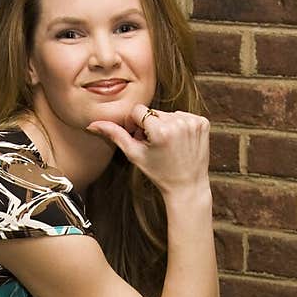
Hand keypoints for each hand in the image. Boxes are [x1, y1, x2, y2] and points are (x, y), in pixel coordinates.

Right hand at [87, 103, 209, 201]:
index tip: (140, 138)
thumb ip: (115, 135)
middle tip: (154, 145)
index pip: (138, 111)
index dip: (136, 125)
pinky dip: (180, 125)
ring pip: (169, 113)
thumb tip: (92, 124)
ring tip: (168, 145)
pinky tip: (180, 142)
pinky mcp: (203, 123)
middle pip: (154, 112)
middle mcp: (178, 123)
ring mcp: (193, 122)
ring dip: (165, 125)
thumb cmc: (159, 172)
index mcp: (160, 130)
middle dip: (150, 125)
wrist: (187, 186)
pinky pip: (184, 116)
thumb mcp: (134, 154)